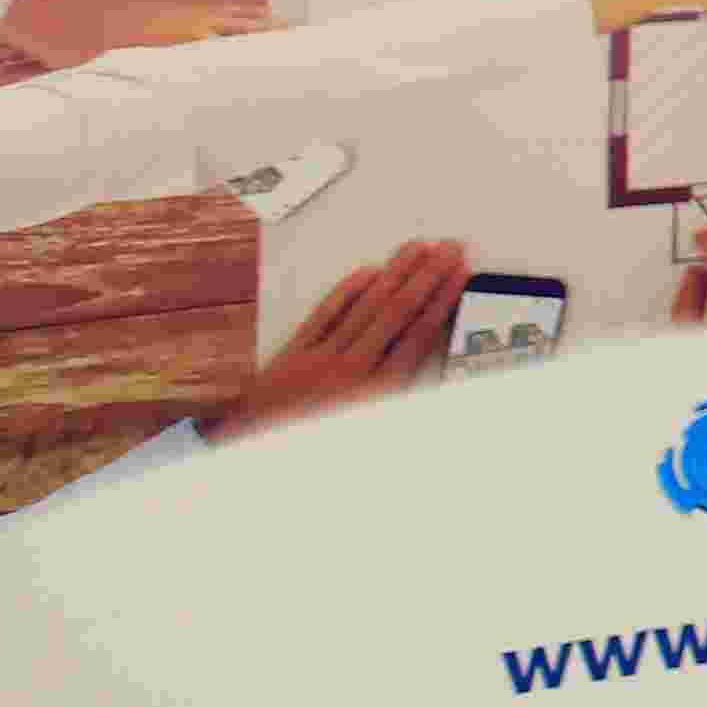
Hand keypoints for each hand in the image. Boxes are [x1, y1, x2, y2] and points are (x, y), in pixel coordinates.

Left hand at [214, 240, 469, 440]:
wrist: (246, 458)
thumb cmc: (305, 447)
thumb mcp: (368, 428)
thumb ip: (399, 400)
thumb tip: (443, 384)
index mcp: (374, 394)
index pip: (419, 336)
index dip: (442, 301)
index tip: (460, 275)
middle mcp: (349, 371)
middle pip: (397, 313)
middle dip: (427, 276)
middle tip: (448, 248)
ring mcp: (318, 359)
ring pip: (364, 307)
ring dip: (394, 274)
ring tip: (416, 248)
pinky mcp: (290, 356)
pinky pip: (323, 316)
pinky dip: (346, 292)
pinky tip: (365, 272)